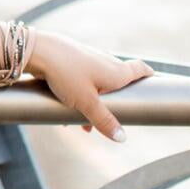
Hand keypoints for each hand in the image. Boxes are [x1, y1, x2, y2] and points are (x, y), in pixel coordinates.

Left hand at [28, 29, 153, 142]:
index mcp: (117, 71)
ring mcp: (87, 57)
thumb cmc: (66, 74)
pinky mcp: (71, 58)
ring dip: (92, 101)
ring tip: (83, 123)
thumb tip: (122, 138)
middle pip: (118, 80)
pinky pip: (80, 79)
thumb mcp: (86, 102)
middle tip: (110, 117)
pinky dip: (78, 93)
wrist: (37, 51)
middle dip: (114, 100)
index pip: (140, 69)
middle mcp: (105, 61)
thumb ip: (104, 120)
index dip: (148, 75)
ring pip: (96, 83)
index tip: (152, 82)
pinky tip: (64, 109)